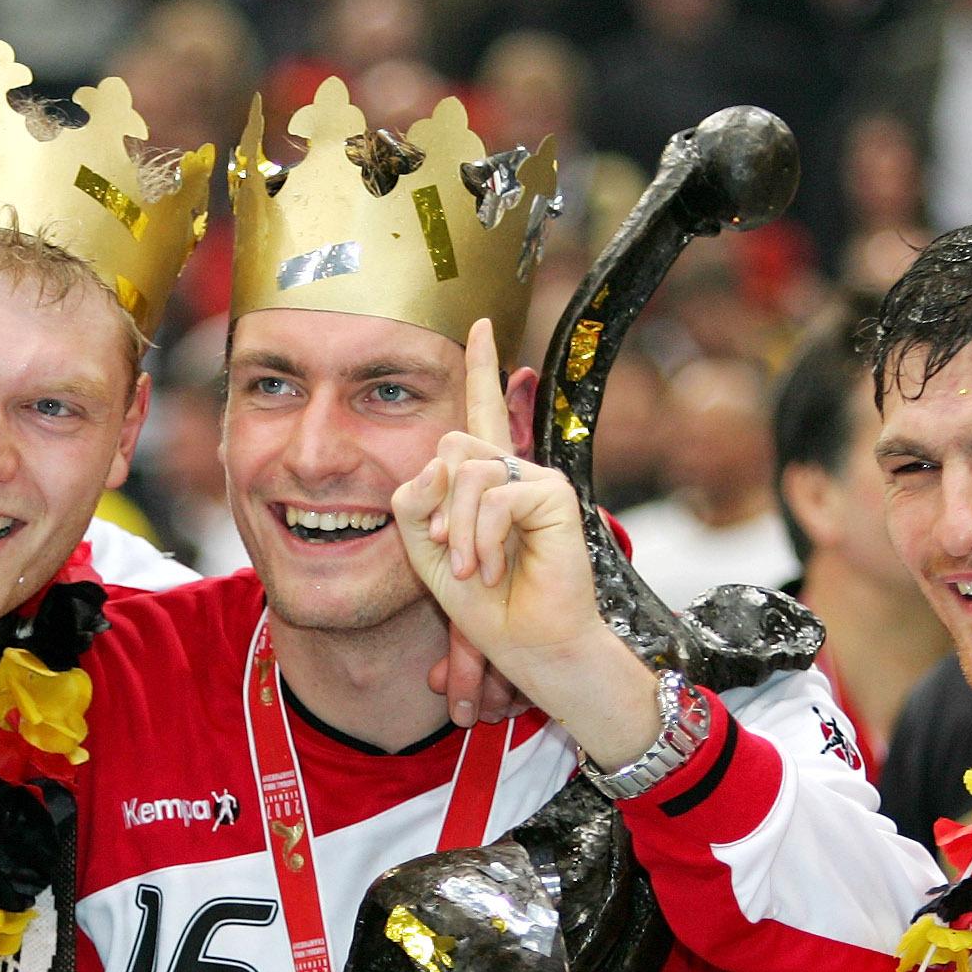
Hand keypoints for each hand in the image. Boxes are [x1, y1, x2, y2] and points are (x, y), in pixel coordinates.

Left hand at [393, 320, 659, 761]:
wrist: (530, 646)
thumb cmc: (486, 605)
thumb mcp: (428, 551)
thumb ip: (417, 502)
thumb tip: (440, 460)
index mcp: (486, 482)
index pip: (479, 413)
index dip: (480, 368)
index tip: (480, 325)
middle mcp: (515, 471)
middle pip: (450, 444)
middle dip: (437, 505)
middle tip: (452, 552)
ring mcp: (538, 479)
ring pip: (465, 469)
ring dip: (458, 531)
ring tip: (473, 570)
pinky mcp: (554, 494)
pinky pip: (495, 494)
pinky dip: (482, 537)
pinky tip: (492, 567)